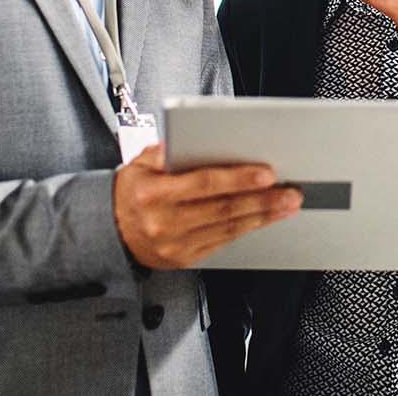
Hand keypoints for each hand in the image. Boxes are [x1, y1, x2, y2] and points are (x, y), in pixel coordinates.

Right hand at [113, 145, 301, 269]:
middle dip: (262, 200)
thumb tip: (197, 139)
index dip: (239, 178)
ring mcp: (175, 245)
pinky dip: (246, 229)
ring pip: (228, 229)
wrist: (107, 232)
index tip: (267, 173)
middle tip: (290, 192)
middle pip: (223, 209)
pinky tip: (264, 219)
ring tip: (286, 205)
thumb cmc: (129, 193)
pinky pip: (222, 243)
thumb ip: (166, 152)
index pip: (204, 183)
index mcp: (153, 194)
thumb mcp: (138, 164)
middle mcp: (164, 222)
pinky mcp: (184, 259)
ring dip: (262, 216)